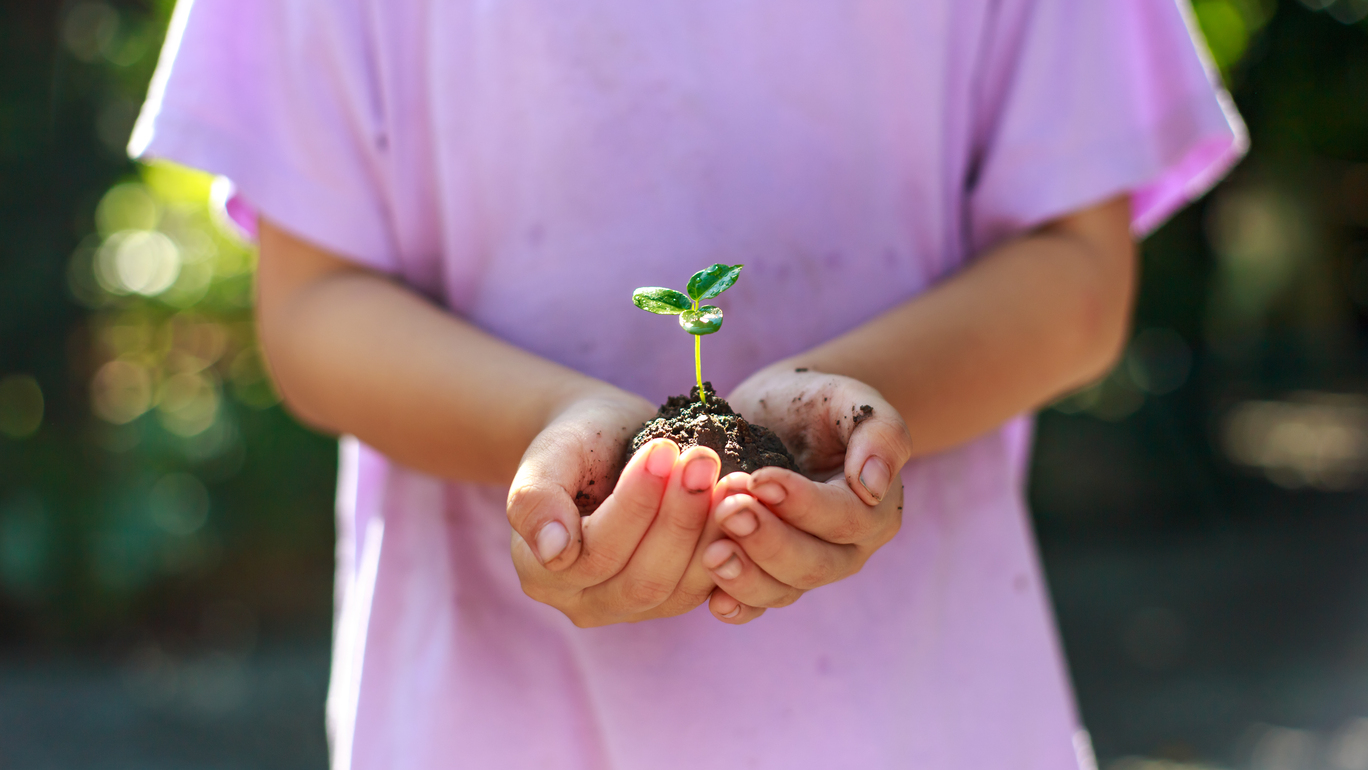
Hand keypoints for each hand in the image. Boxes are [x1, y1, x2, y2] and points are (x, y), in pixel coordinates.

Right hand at [506, 393, 723, 626]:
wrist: (608, 439)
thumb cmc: (577, 439)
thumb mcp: (549, 453)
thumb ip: (536, 500)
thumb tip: (553, 554)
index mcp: (541, 572)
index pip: (595, 554)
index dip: (635, 505)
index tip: (663, 449)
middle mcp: (583, 603)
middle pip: (641, 579)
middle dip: (678, 518)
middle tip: (702, 460)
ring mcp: (630, 608)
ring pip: (678, 589)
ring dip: (708, 531)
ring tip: (725, 475)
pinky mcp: (672, 600)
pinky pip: (705, 588)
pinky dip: (727, 546)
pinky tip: (738, 501)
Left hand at [698, 367, 913, 622]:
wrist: (775, 415)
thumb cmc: (814, 403)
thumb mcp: (849, 400)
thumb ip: (879, 432)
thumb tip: (872, 486)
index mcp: (874, 508)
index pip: (844, 519)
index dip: (802, 505)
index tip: (760, 480)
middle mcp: (845, 549)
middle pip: (813, 564)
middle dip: (769, 541)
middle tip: (730, 511)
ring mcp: (805, 569)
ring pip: (783, 590)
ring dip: (746, 576)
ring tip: (713, 552)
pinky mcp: (767, 576)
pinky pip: (756, 604)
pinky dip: (737, 606)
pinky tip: (714, 601)